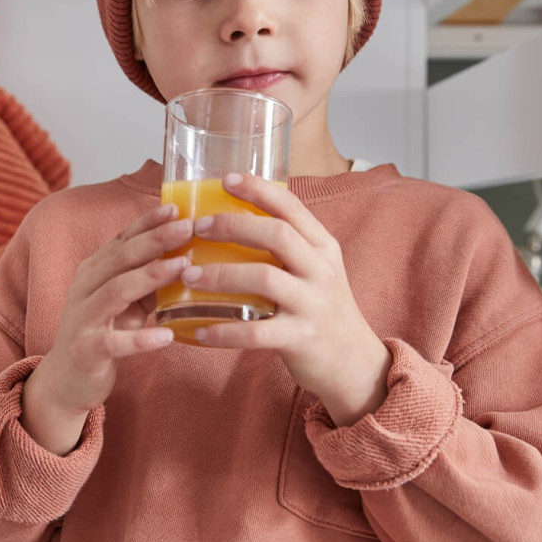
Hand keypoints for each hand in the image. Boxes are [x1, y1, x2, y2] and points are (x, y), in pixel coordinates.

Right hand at [21, 204, 191, 452]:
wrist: (65, 380)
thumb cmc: (101, 333)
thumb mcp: (123, 302)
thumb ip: (146, 280)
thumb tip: (186, 256)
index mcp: (93, 272)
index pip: (122, 239)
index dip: (147, 223)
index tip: (176, 207)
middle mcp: (84, 289)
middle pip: (120, 258)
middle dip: (155, 240)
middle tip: (187, 227)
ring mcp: (83, 319)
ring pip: (115, 291)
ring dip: (149, 277)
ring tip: (182, 267)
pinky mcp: (87, 350)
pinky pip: (115, 342)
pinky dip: (141, 338)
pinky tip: (167, 335)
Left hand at [181, 173, 391, 426]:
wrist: (354, 363)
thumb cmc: (322, 310)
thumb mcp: (316, 270)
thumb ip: (287, 247)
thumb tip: (232, 218)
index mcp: (323, 247)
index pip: (292, 207)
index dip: (259, 189)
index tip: (226, 179)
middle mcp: (322, 271)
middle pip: (277, 235)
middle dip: (233, 225)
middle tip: (197, 227)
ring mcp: (313, 305)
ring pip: (264, 279)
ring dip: (220, 274)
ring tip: (188, 274)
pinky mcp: (301, 339)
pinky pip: (256, 332)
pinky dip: (224, 331)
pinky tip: (199, 329)